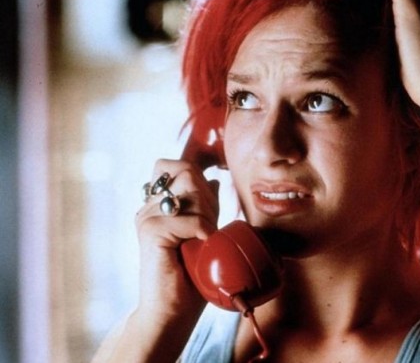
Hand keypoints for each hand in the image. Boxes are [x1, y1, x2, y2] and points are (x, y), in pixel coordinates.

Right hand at [134, 159, 219, 323]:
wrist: (172, 312)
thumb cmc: (191, 277)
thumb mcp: (205, 234)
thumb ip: (206, 207)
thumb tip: (213, 179)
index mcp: (159, 205)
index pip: (181, 166)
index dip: (200, 180)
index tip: (208, 211)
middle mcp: (150, 207)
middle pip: (187, 171)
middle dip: (207, 196)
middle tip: (206, 228)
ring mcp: (147, 216)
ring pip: (191, 191)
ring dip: (207, 214)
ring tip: (203, 239)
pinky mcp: (150, 231)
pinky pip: (189, 218)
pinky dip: (203, 231)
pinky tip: (202, 245)